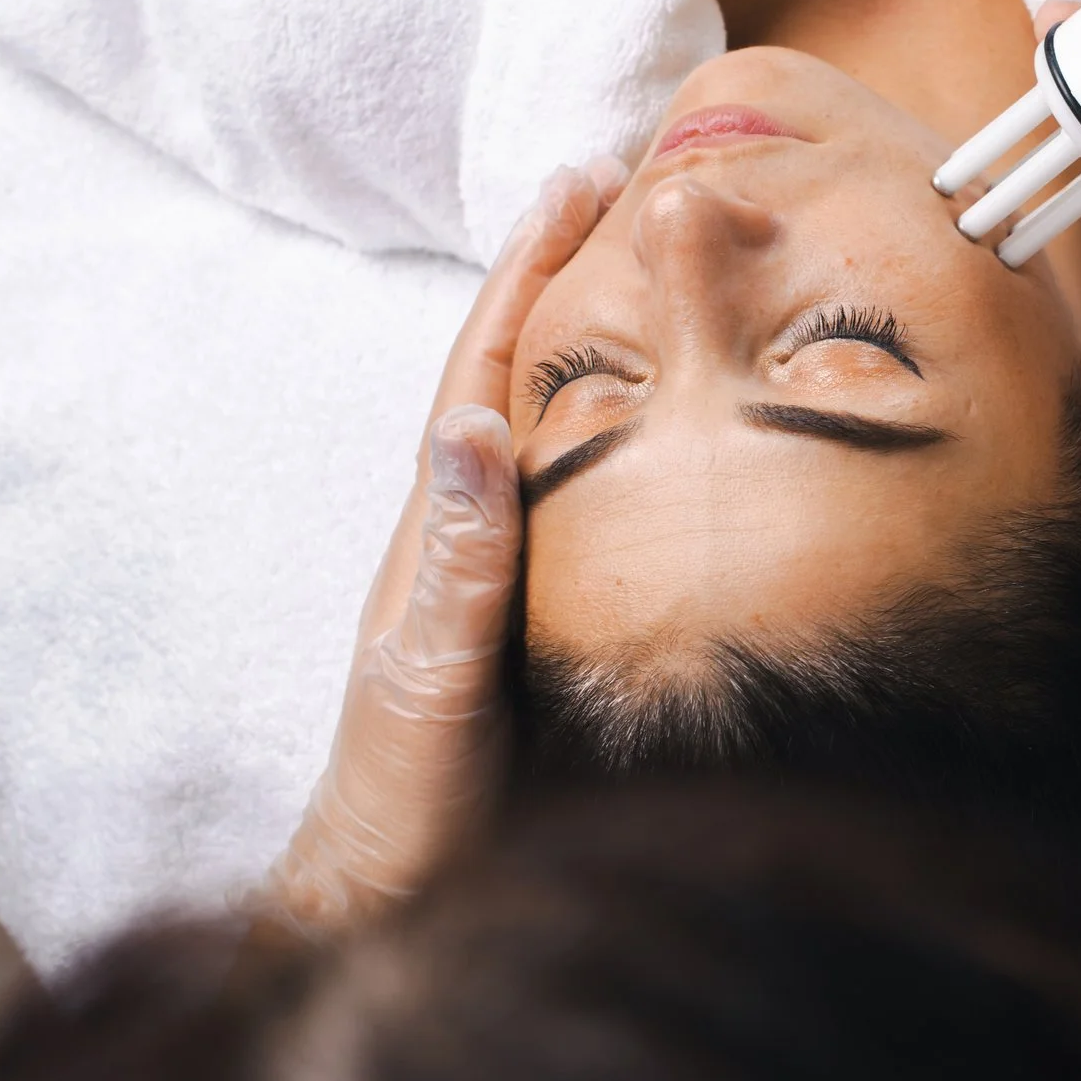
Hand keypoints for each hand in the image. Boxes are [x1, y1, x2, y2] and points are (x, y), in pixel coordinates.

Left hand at [262, 158, 622, 929]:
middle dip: (570, 281)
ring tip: (661, 280)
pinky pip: (596, 508)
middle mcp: (477, 537)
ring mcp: (511, 579)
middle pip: (523, 378)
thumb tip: (468, 424)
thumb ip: (455, 562)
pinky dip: (633, 447)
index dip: (530, 275)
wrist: (401, 897)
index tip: (578, 184)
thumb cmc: (410, 800)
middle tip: (625, 192)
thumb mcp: (430, 676)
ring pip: (562, 437)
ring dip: (605, 351)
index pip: (487, 371)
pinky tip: (678, 440)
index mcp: (443, 530)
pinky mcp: (550, 627)